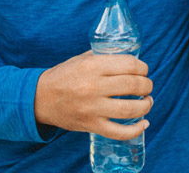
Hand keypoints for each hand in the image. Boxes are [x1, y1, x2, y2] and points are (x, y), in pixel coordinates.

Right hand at [34, 51, 152, 139]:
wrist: (40, 98)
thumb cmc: (65, 75)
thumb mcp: (83, 58)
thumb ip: (105, 56)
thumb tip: (131, 56)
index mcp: (93, 66)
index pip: (129, 64)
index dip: (142, 67)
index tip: (144, 70)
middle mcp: (93, 86)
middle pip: (133, 85)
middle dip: (147, 85)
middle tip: (147, 85)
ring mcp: (92, 108)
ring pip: (130, 109)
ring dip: (146, 105)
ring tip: (148, 101)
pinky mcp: (90, 125)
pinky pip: (118, 132)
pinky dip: (135, 130)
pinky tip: (144, 123)